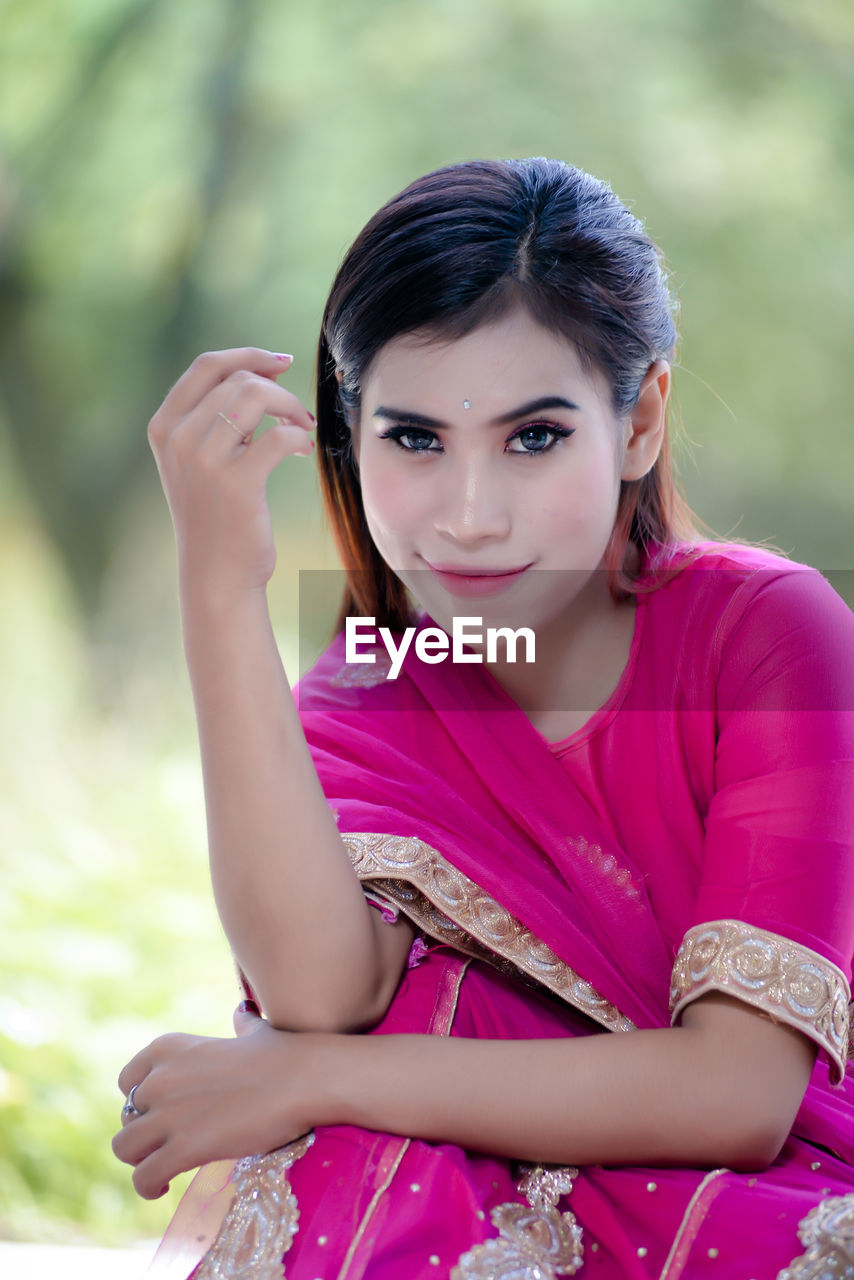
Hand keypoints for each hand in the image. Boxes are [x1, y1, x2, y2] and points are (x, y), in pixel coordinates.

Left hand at [112, 1004, 314, 1199]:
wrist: (304, 1078)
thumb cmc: (285, 1055)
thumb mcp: (251, 1032)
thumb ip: (240, 1026)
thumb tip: (242, 1012)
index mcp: (170, 1047)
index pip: (127, 1081)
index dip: (141, 1104)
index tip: (162, 1116)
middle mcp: (160, 1077)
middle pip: (125, 1118)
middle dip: (143, 1135)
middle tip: (168, 1146)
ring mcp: (169, 1113)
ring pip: (124, 1149)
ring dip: (141, 1162)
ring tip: (163, 1170)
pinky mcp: (183, 1147)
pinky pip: (144, 1177)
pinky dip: (149, 1187)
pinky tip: (165, 1187)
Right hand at [147, 348, 315, 597]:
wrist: (216, 573)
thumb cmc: (215, 513)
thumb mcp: (198, 460)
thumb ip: (212, 417)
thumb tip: (259, 372)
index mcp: (164, 425)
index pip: (207, 365)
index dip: (249, 356)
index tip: (281, 363)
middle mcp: (178, 437)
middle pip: (239, 379)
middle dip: (279, 390)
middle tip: (298, 415)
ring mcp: (204, 460)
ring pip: (257, 396)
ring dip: (291, 408)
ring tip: (302, 429)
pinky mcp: (236, 483)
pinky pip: (278, 436)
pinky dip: (299, 437)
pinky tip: (304, 452)